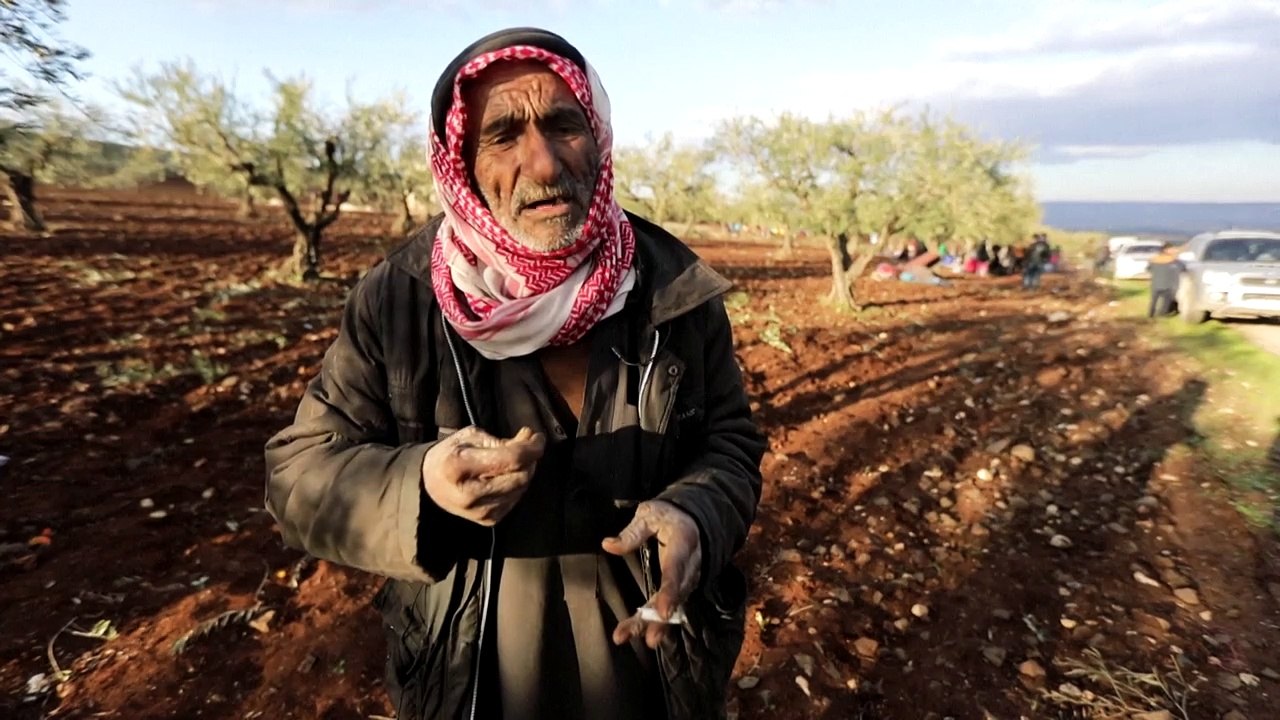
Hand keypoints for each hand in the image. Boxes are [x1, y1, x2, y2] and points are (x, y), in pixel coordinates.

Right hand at [422, 426, 544, 525]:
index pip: (510, 458)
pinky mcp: (488, 520)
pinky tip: (507, 475)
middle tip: (528, 444)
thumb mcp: (469, 437)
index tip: (537, 436)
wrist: (429, 485)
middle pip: (521, 476)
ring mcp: (479, 511)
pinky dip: (517, 485)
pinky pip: (516, 500)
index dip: (531, 447)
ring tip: (516, 458)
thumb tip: (529, 440)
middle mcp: (469, 494)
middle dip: (530, 458)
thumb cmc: (450, 455)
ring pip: (522, 488)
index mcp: (459, 466)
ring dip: (526, 470)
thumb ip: (500, 440)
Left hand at [602, 500, 701, 648]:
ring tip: (629, 637)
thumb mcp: (650, 514)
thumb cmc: (669, 516)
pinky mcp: (680, 589)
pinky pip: (668, 608)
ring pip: (672, 607)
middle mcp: (689, 568)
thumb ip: (632, 531)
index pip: (676, 571)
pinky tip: (633, 632)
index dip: (670, 593)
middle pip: (676, 597)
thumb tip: (608, 545)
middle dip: (661, 620)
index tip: (663, 612)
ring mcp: (687, 581)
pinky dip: (652, 621)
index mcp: (683, 544)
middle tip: (649, 640)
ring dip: (653, 625)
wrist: (695, 521)